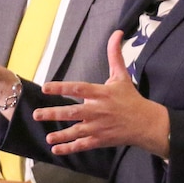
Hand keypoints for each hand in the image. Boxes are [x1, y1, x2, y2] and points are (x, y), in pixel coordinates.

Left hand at [36, 30, 170, 157]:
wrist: (147, 123)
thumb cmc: (131, 98)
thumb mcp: (121, 76)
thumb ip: (114, 55)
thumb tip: (116, 33)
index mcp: (101, 94)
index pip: (78, 88)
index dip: (61, 87)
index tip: (45, 87)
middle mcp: (98, 110)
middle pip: (73, 112)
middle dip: (54, 114)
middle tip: (37, 114)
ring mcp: (99, 127)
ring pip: (77, 131)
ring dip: (61, 135)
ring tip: (47, 137)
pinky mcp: (101, 140)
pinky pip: (83, 145)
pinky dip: (70, 148)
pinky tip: (56, 149)